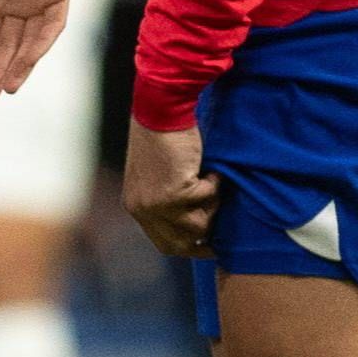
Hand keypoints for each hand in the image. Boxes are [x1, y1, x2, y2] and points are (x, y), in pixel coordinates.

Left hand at [122, 120, 222, 257]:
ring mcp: (157, 205)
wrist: (161, 109)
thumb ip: (169, 199)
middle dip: (207, 232)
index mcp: (136, 206)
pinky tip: (207, 167)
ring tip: (209, 178)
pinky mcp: (174, 194)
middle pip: (182, 243)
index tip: (211, 246)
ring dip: (213, 203)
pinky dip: (214, 183)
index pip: (165, 243)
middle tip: (221, 216)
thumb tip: (198, 226)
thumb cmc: (164, 134)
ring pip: (200, 225)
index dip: (190, 247)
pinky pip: (208, 199)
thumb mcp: (159, 174)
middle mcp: (143, 210)